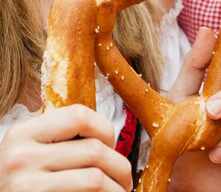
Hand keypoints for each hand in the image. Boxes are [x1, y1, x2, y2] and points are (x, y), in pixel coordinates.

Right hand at [0, 104, 132, 191]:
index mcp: (22, 134)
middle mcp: (21, 158)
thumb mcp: (26, 150)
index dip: (104, 127)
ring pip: (94, 179)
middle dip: (119, 165)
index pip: (78, 115)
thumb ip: (56, 137)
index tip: (111, 144)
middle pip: (92, 150)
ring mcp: (27, 187)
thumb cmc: (16, 180)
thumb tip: (107, 136)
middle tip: (125, 177)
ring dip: (116, 187)